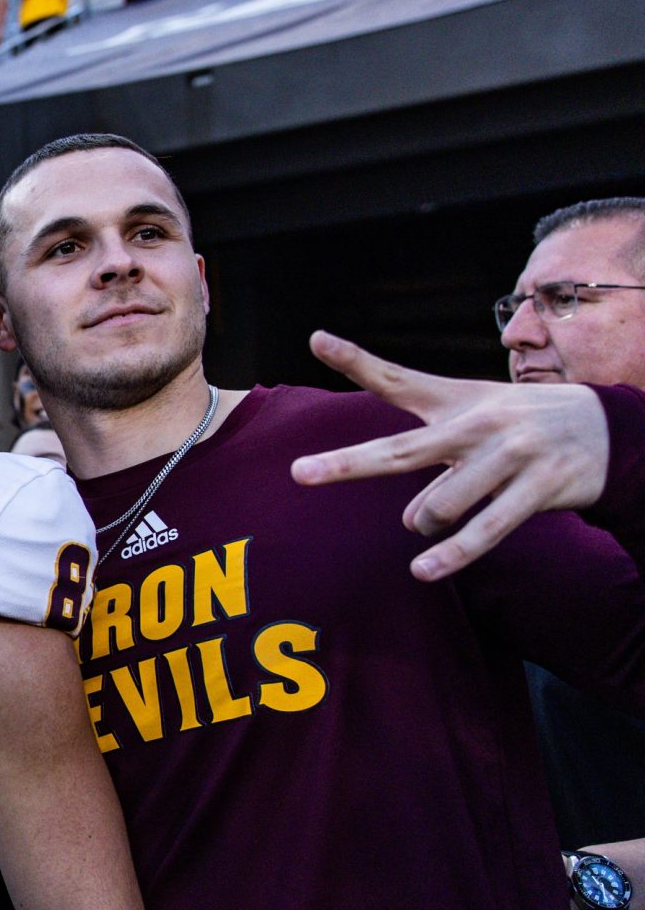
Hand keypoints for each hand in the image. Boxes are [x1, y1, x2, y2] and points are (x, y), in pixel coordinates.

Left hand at [290, 331, 610, 580]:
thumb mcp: (473, 421)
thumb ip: (430, 462)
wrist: (610, 429)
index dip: (356, 361)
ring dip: (427, 521)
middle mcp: (478, 424)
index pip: (398, 380)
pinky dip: (452, 554)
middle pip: (401, 450)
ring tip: (433, 519)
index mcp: (457, 401)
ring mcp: (509, 455)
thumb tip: (412, 520)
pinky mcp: (538, 488)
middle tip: (299, 473)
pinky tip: (424, 570)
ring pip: (440, 506)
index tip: (316, 339)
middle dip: (348, 463)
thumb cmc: (520, 428)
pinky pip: (485, 530)